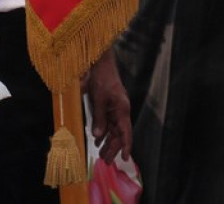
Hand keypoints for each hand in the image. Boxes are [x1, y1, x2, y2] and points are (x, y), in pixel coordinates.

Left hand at [84, 48, 131, 162]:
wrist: (100, 63)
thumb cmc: (102, 78)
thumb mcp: (99, 98)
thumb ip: (99, 118)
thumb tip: (98, 136)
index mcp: (122, 109)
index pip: (126, 132)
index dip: (126, 146)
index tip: (125, 158)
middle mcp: (120, 111)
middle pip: (119, 134)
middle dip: (113, 148)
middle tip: (106, 161)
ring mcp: (114, 109)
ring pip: (112, 130)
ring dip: (107, 142)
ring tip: (101, 155)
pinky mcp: (107, 106)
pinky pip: (106, 123)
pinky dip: (102, 132)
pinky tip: (97, 141)